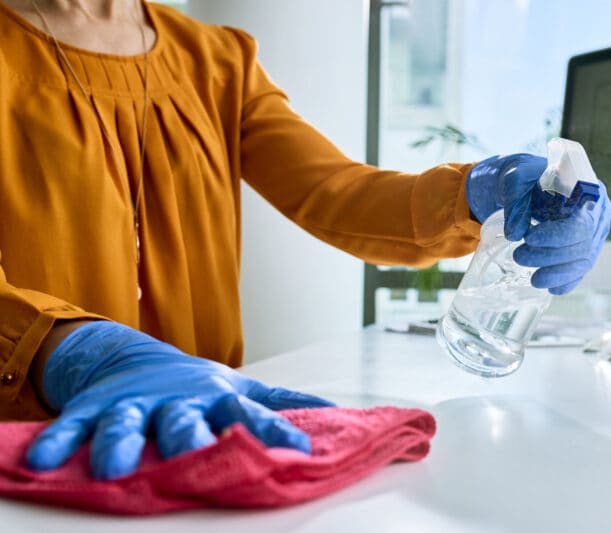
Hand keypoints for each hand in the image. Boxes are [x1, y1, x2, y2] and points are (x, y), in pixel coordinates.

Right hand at [26, 321, 333, 479]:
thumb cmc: (200, 388)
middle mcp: (180, 401)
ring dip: (122, 442)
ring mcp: (137, 402)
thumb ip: (278, 406)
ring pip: (129, 422)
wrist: (141, 361)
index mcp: (219, 399)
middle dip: (191, 438)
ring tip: (115, 467)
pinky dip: (60, 439)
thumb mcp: (241, 392)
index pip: (251, 415)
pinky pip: (75, 423)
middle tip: (196, 456)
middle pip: (186, 420)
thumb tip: (329, 412)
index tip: (300, 448)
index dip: (274, 431)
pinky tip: (41, 461)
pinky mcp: (97, 405)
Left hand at [466, 153, 610, 293]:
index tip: (528, 238)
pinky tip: (552, 289)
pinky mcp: (587, 246)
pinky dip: (567, 281)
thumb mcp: (517, 179)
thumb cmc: (528, 176)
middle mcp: (599, 211)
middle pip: (582, 244)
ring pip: (583, 260)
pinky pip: (581, 268)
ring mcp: (596, 231)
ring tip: (533, 279)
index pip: (581, 220)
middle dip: (550, 257)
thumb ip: (515, 202)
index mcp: (589, 188)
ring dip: (557, 274)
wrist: (533, 182)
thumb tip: (513, 234)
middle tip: (519, 257)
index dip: (557, 236)